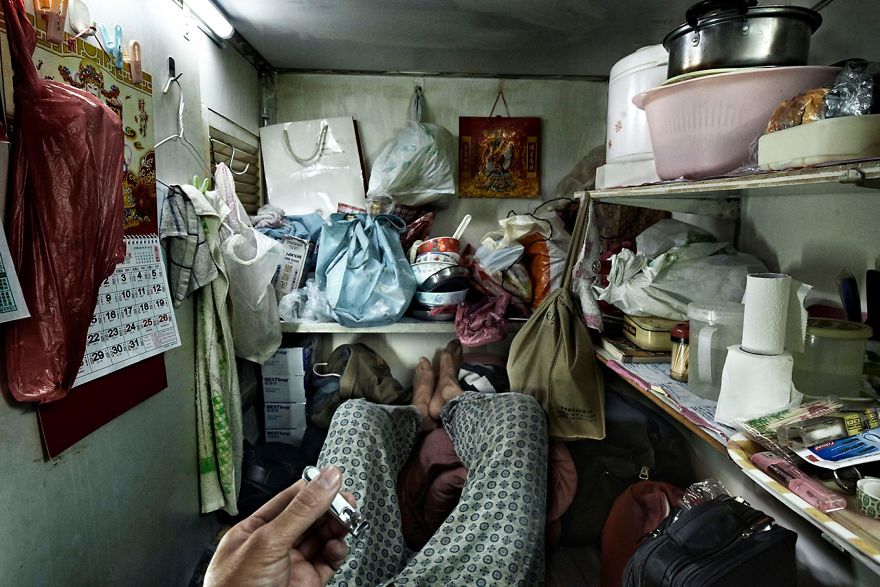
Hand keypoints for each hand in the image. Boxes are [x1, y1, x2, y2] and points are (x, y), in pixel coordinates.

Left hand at [205, 466, 351, 586]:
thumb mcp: (269, 541)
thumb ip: (301, 509)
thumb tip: (327, 479)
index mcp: (253, 532)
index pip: (288, 500)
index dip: (312, 489)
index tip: (334, 479)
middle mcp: (272, 547)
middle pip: (308, 518)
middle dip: (329, 509)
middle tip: (347, 503)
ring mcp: (290, 566)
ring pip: (321, 539)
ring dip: (336, 529)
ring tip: (347, 524)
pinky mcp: (306, 584)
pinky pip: (327, 562)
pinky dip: (337, 552)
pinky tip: (339, 547)